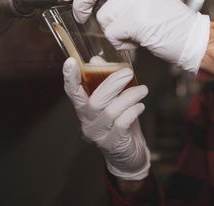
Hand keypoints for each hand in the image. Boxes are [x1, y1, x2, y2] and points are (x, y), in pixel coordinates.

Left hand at [61, 0, 209, 72]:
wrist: (192, 37)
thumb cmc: (169, 22)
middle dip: (80, 3)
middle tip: (79, 15)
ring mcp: (136, 0)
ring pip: (103, 16)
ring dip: (112, 31)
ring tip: (131, 34)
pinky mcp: (136, 19)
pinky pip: (112, 33)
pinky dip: (120, 43)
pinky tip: (136, 41)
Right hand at [63, 57, 150, 179]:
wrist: (127, 155)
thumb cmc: (119, 122)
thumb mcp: (111, 100)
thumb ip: (103, 81)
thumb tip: (96, 60)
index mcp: (84, 109)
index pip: (73, 92)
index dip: (70, 77)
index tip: (70, 61)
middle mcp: (88, 122)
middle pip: (95, 101)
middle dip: (112, 83)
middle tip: (128, 72)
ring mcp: (99, 134)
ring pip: (111, 111)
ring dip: (129, 96)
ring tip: (143, 90)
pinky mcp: (112, 143)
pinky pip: (122, 123)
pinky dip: (133, 111)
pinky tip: (140, 106)